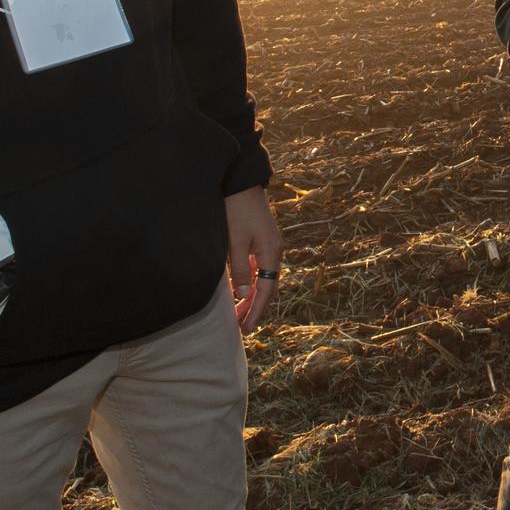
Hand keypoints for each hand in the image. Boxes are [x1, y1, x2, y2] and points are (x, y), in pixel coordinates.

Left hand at [225, 185, 282, 333]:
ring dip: (255, 296)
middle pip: (269, 287)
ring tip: (241, 311)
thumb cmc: (236, 210)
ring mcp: (270, 244)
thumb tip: (245, 295)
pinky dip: (253, 282)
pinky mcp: (262, 238)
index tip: (245, 329)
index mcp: (271, 252)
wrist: (241, 180)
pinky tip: (243, 287)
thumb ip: (240, 269)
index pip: (266, 290)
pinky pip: (261, 267)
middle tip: (242, 326)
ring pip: (266, 278)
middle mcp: (275, 250)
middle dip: (256, 308)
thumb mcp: (235, 241)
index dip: (256, 311)